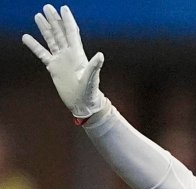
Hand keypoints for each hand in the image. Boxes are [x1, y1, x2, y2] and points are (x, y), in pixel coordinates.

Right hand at [22, 4, 106, 119]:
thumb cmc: (90, 92)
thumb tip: (100, 55)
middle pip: (60, 33)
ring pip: (51, 40)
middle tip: (47, 7)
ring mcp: (60, 60)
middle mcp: (69, 54)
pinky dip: (34, 46)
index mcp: (78, 54)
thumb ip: (95, 66)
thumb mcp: (92, 78)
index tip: (63, 8)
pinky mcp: (53, 68)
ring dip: (45, 29)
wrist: (83, 103)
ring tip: (37, 16)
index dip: (67, 20)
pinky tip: (26, 38)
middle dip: (54, 20)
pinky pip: (42, 54)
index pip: (71, 33)